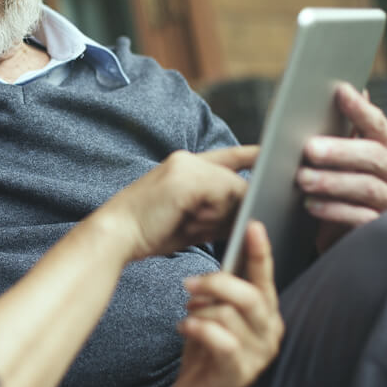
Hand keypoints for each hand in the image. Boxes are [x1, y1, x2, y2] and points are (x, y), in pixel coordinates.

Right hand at [101, 146, 256, 261]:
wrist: (117, 234)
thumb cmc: (149, 232)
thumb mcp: (190, 220)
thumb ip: (217, 212)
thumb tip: (247, 214)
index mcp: (184, 166)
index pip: (227, 156)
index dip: (250, 154)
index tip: (270, 152)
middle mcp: (186, 160)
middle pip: (233, 178)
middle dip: (238, 203)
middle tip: (221, 221)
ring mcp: (186, 167)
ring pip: (231, 186)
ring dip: (225, 212)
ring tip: (198, 224)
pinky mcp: (187, 179)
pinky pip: (223, 193)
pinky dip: (220, 212)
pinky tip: (203, 223)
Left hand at [166, 221, 282, 386]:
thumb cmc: (207, 349)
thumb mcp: (215, 313)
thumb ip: (222, 291)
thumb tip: (217, 262)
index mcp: (266, 311)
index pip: (265, 276)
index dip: (260, 251)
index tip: (253, 224)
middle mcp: (270, 331)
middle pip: (249, 294)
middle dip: (215, 283)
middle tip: (188, 283)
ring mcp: (259, 354)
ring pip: (229, 314)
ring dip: (200, 310)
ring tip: (188, 316)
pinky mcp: (241, 373)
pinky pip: (220, 339)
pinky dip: (197, 328)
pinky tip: (185, 329)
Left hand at [297, 83, 386, 250]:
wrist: (343, 232)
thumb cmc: (339, 183)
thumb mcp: (339, 156)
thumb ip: (340, 128)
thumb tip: (338, 89)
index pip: (377, 124)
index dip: (360, 108)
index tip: (339, 91)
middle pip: (374, 156)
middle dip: (341, 151)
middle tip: (308, 148)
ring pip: (367, 188)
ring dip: (332, 182)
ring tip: (301, 178)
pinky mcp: (381, 228)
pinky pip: (360, 218)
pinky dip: (333, 210)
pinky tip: (310, 205)